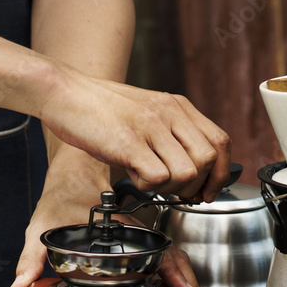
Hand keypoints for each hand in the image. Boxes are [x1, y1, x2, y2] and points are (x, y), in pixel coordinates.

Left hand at [11, 152, 202, 286]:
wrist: (72, 179)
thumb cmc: (62, 199)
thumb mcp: (42, 226)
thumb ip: (30, 257)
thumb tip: (20, 284)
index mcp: (123, 232)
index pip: (160, 252)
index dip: (177, 273)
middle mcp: (138, 237)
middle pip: (176, 262)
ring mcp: (141, 243)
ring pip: (174, 265)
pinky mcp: (138, 249)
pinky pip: (165, 264)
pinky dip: (175, 282)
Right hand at [37, 63, 230, 202]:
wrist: (66, 93)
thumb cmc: (101, 109)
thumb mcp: (147, 113)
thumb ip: (171, 134)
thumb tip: (194, 172)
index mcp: (177, 106)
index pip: (220, 142)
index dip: (221, 173)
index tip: (209, 191)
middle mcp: (169, 113)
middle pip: (208, 160)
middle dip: (196, 186)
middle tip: (176, 193)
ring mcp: (150, 126)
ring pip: (186, 172)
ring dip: (171, 188)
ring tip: (149, 180)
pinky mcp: (129, 142)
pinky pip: (157, 177)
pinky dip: (147, 186)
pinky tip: (132, 175)